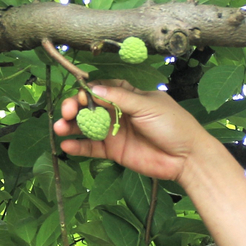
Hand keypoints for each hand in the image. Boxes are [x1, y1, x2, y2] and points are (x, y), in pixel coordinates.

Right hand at [53, 81, 220, 183]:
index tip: (80, 96)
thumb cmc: (172, 125)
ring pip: (86, 126)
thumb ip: (119, 97)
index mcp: (128, 96)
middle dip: (74, 108)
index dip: (87, 91)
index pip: (101, 89)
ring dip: (70, 126)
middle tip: (67, 113)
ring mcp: (114, 132)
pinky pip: (90, 148)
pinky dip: (77, 147)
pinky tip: (66, 145)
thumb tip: (93, 88)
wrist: (186, 157)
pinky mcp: (113, 151)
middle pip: (88, 107)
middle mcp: (117, 112)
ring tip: (59, 128)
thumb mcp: (147, 105)